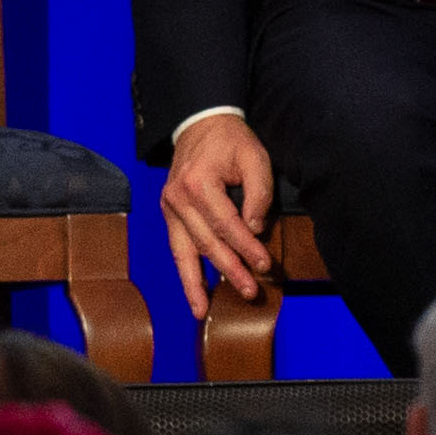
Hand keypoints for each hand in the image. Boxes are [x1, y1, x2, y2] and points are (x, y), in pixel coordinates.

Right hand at [158, 115, 276, 322]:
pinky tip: (193, 295)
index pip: (226, 224)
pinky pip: (176, 249)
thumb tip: (255, 229)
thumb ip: (258, 192)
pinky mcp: (169, 214)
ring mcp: (169, 207)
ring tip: (202, 311)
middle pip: (206, 243)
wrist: (200, 123)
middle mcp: (177, 198)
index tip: (265, 264)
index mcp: (198, 182)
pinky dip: (184, 273)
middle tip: (251, 290)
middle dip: (230, 270)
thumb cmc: (230, 141)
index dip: (247, 247)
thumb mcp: (254, 157)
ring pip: (183, 253)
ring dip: (195, 284)